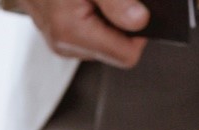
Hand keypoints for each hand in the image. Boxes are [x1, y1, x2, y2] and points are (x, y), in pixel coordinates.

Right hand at [17, 0, 148, 67]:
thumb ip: (117, 3)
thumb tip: (140, 21)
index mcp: (71, 33)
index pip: (127, 55)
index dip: (137, 31)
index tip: (131, 8)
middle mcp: (63, 44)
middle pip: (115, 50)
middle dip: (119, 24)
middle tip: (104, 0)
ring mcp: (59, 42)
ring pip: (103, 43)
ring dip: (105, 20)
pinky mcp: (58, 35)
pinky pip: (88, 34)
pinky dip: (92, 17)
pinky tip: (81, 2)